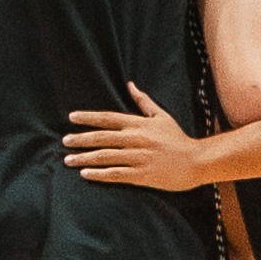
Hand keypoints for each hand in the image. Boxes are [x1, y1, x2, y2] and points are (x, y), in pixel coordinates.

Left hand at [64, 82, 203, 191]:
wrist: (196, 161)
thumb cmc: (177, 138)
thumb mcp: (161, 116)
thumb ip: (143, 101)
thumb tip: (130, 85)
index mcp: (138, 124)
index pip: (108, 118)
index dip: (88, 118)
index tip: (71, 118)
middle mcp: (136, 139)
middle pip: (102, 138)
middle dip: (80, 139)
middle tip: (65, 141)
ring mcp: (138, 157)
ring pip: (105, 157)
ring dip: (85, 158)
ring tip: (69, 160)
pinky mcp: (142, 175)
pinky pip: (116, 174)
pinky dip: (99, 174)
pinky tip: (86, 175)